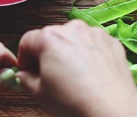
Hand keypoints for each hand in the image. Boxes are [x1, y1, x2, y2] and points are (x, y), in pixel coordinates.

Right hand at [15, 20, 136, 116]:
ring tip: (73, 76)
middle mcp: (72, 28)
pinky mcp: (111, 41)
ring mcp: (94, 33)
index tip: (28, 71)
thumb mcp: (39, 94)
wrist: (112, 109)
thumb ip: (25, 79)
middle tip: (49, 76)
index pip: (27, 41)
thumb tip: (24, 75)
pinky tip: (90, 74)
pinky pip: (93, 43)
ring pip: (73, 38)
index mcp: (50, 38)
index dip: (24, 58)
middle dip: (47, 54)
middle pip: (51, 37)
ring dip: (69, 52)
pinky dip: (88, 54)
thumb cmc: (75, 101)